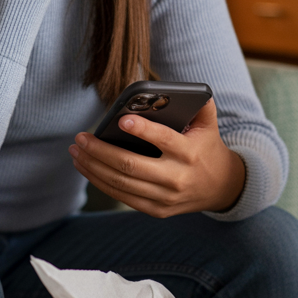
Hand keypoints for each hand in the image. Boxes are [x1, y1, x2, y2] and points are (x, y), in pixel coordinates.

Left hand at [69, 99, 246, 217]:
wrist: (221, 188)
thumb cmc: (207, 147)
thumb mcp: (208, 124)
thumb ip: (198, 103)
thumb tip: (173, 87)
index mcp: (189, 153)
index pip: (164, 140)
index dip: (142, 130)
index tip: (120, 121)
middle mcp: (176, 178)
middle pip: (131, 166)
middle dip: (100, 152)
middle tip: (80, 138)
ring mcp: (165, 197)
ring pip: (121, 183)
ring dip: (93, 167)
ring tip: (76, 151)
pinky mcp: (157, 210)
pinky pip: (122, 196)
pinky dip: (100, 182)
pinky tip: (87, 168)